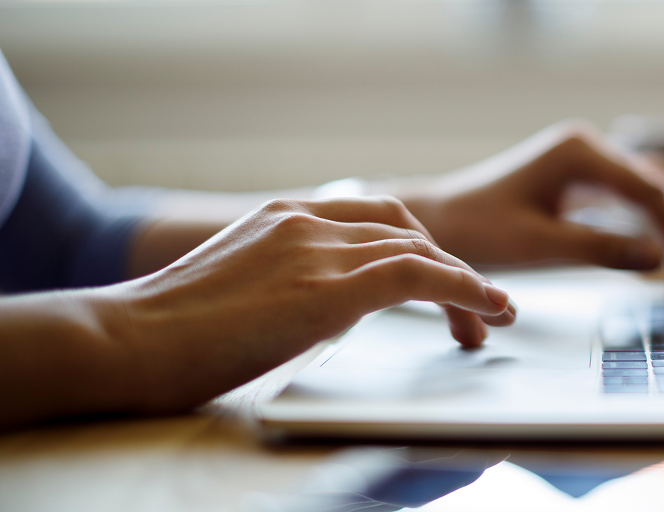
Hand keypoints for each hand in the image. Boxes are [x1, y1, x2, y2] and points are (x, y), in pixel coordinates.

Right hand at [101, 197, 513, 412]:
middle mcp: (304, 221)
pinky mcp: (325, 288)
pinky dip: (463, 288)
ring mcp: (314, 249)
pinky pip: (417, 274)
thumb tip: (328, 308)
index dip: (421, 249)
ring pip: (419, 249)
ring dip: (466, 284)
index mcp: (283, 217)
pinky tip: (487, 307)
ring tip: (492, 319)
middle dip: (449, 266)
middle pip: (405, 228)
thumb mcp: (240, 290)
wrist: (123, 342)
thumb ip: (289, 283)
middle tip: (478, 311)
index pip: (375, 218)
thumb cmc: (168, 334)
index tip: (443, 283)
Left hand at [397, 121, 663, 304]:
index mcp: (579, 153)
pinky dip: (656, 220)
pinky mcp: (580, 177)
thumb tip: (659, 260)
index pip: (650, 194)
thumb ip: (599, 250)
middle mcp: (588, 147)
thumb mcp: (538, 246)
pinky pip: (633, 194)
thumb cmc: (477, 230)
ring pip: (652, 186)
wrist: (439, 220)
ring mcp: (585, 159)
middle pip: (659, 186)